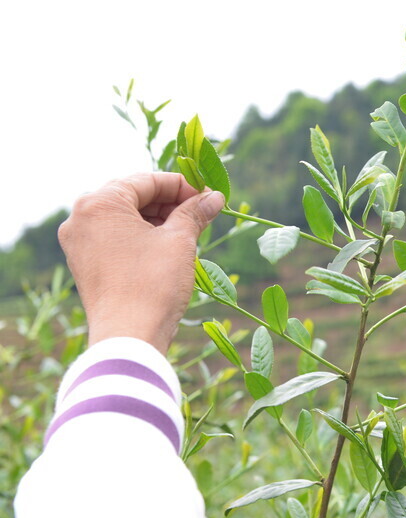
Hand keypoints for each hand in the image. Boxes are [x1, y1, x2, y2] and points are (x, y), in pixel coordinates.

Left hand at [58, 173, 223, 352]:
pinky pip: (114, 237)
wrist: (129, 336)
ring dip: (157, 220)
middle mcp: (80, 217)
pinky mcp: (84, 262)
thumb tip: (215, 197)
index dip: (182, 186)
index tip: (208, 197)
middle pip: (132, 196)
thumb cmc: (153, 284)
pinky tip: (167, 247)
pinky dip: (141, 236)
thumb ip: (195, 212)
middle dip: (169, 203)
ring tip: (188, 232)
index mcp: (100, 203)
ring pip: (123, 217)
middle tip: (201, 214)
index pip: (146, 180)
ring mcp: (78, 241)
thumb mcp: (180, 241)